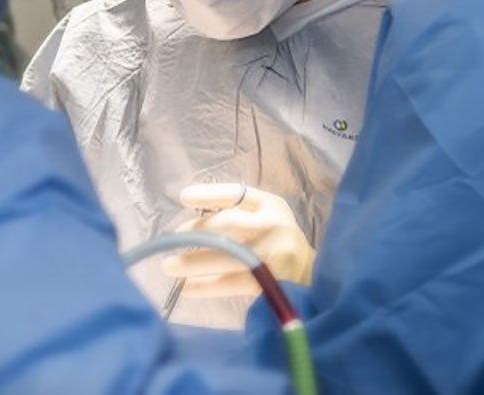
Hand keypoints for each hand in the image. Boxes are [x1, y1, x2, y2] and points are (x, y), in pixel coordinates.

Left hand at [162, 183, 315, 297]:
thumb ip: (237, 215)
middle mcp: (275, 224)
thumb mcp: (266, 218)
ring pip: (229, 254)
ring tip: (169, 266)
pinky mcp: (272, 281)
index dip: (209, 194)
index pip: (237, 193)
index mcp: (271, 204)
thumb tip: (189, 227)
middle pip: (230, 223)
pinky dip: (208, 286)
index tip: (183, 197)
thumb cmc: (278, 242)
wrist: (314, 275)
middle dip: (198, 231)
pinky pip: (233, 283)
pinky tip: (187, 289)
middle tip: (175, 239)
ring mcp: (276, 253)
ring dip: (195, 261)